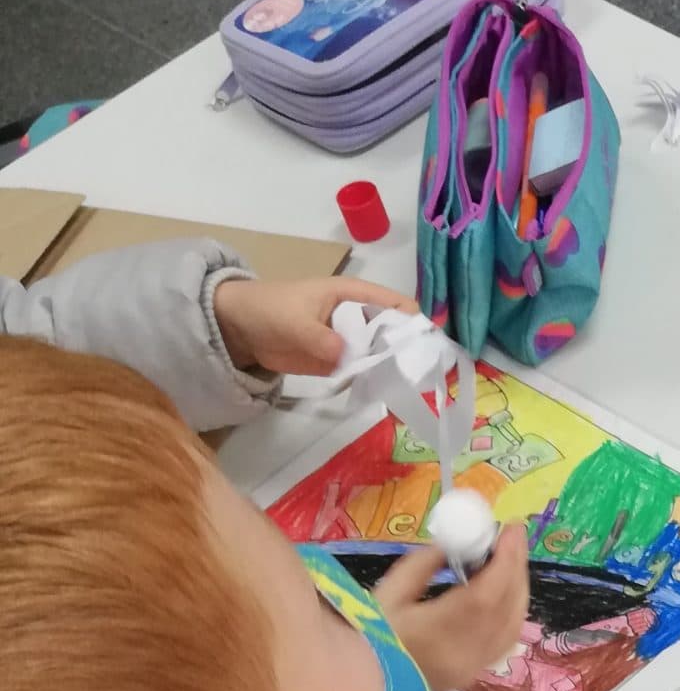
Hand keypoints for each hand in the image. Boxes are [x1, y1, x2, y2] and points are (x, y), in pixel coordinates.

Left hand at [213, 273, 413, 376]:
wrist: (237, 329)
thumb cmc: (268, 309)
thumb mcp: (293, 321)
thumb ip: (320, 338)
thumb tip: (346, 355)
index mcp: (351, 295)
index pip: (393, 302)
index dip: (414, 319)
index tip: (430, 343)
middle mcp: (356, 317)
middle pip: (393, 332)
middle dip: (410, 350)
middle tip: (426, 375)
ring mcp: (349, 341)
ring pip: (381, 354)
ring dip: (395, 370)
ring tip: (413, 390)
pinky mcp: (338, 362)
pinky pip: (363, 371)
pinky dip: (374, 382)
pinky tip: (389, 395)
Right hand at [376, 523, 529, 690]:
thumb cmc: (365, 640)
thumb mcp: (387, 595)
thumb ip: (423, 565)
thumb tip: (454, 545)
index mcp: (438, 633)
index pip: (487, 593)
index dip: (506, 558)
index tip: (512, 528)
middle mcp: (465, 654)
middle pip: (507, 607)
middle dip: (516, 567)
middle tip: (514, 536)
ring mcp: (472, 668)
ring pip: (513, 625)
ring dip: (517, 588)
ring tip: (510, 559)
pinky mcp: (473, 675)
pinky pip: (506, 640)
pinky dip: (513, 611)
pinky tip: (505, 593)